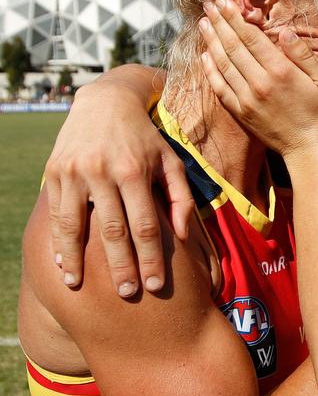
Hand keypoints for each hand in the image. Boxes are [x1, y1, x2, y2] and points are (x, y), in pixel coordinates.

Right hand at [45, 73, 193, 295]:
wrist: (106, 101)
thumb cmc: (146, 138)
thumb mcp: (170, 161)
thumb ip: (181, 198)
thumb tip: (184, 237)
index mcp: (135, 171)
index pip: (145, 225)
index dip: (151, 258)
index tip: (155, 286)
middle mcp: (103, 172)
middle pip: (113, 230)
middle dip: (121, 266)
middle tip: (128, 294)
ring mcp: (75, 172)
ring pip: (76, 225)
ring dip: (78, 259)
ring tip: (79, 285)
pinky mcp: (55, 171)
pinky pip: (56, 212)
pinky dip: (58, 240)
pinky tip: (62, 263)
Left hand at [198, 0, 317, 156]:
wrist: (311, 149)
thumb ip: (304, 54)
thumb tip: (284, 31)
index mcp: (280, 71)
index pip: (251, 37)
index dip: (235, 17)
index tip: (224, 1)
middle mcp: (259, 83)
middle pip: (233, 46)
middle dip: (219, 22)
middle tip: (208, 4)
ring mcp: (247, 99)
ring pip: (223, 64)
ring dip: (211, 41)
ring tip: (203, 23)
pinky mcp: (241, 113)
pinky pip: (220, 88)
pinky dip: (210, 70)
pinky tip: (205, 55)